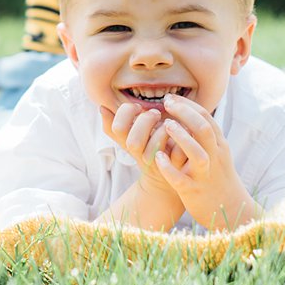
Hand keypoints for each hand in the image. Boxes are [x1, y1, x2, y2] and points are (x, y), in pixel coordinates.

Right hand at [98, 102, 185, 229]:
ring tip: (169, 122)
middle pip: (133, 142)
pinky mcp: (174, 168)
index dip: (125, 113)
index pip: (117, 128)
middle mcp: (139, 155)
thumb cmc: (151, 148)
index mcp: (128, 142)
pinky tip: (183, 130)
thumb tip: (102, 108)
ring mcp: (156, 163)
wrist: (169, 177)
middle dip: (145, 121)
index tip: (137, 107)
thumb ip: (117, 123)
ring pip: (153, 150)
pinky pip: (175, 153)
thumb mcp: (132, 135)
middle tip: (156, 113)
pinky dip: (178, 139)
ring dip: (161, 131)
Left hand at [151, 93, 257, 230]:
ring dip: (181, 137)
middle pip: (203, 129)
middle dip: (184, 113)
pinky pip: (180, 179)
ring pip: (196, 153)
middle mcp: (214, 157)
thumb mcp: (218, 153)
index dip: (188, 105)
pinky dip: (169, 168)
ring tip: (166, 125)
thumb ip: (206, 136)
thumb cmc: (219, 178)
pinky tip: (158, 158)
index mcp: (219, 146)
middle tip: (166, 103)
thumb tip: (188, 113)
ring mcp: (205, 175)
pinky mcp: (194, 192)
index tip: (171, 98)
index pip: (206, 118)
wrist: (233, 211)